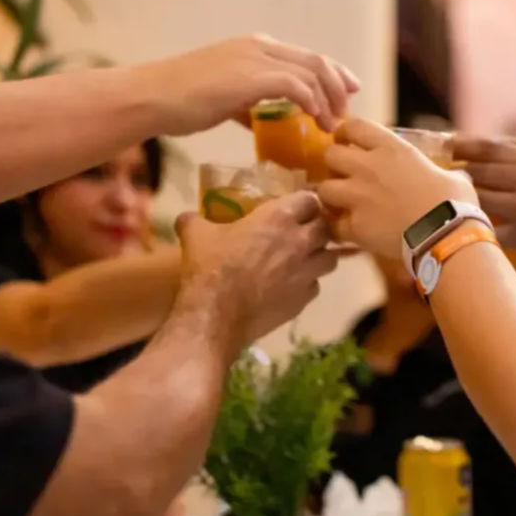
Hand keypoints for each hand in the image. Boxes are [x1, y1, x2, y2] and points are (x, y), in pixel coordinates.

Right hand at [145, 34, 359, 135]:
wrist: (152, 97)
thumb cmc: (180, 101)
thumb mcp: (221, 100)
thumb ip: (245, 104)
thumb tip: (259, 119)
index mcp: (254, 48)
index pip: (305, 57)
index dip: (332, 74)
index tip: (347, 93)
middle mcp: (259, 47)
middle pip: (316, 61)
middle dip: (339, 85)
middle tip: (348, 111)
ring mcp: (255, 58)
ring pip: (311, 71)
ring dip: (329, 99)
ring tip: (333, 124)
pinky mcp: (250, 76)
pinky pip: (295, 85)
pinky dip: (311, 102)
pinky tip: (314, 119)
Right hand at [175, 191, 337, 344]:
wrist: (216, 315)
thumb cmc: (210, 267)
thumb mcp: (196, 235)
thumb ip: (194, 221)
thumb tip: (186, 217)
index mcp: (279, 217)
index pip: (310, 199)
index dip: (304, 202)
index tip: (295, 207)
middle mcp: (301, 242)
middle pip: (326, 228)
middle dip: (316, 228)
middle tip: (300, 232)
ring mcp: (306, 273)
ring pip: (329, 258)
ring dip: (318, 256)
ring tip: (302, 259)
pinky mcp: (304, 300)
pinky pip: (315, 285)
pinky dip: (307, 283)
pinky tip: (290, 286)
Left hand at [317, 119, 477, 259]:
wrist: (447, 236)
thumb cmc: (455, 203)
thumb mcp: (452, 177)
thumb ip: (441, 172)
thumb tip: (455, 178)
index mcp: (392, 149)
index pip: (354, 126)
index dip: (345, 133)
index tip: (346, 141)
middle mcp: (369, 167)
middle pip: (331, 155)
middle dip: (334, 165)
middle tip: (343, 176)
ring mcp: (358, 196)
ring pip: (324, 189)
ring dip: (331, 196)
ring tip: (342, 205)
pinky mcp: (355, 225)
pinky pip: (334, 226)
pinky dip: (340, 230)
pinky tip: (350, 233)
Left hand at [454, 137, 515, 266]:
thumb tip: (475, 157)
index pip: (488, 147)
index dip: (460, 145)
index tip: (443, 145)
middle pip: (476, 171)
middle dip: (452, 174)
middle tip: (434, 176)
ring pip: (476, 198)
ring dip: (458, 200)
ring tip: (445, 202)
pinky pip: (487, 228)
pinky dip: (472, 227)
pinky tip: (461, 228)